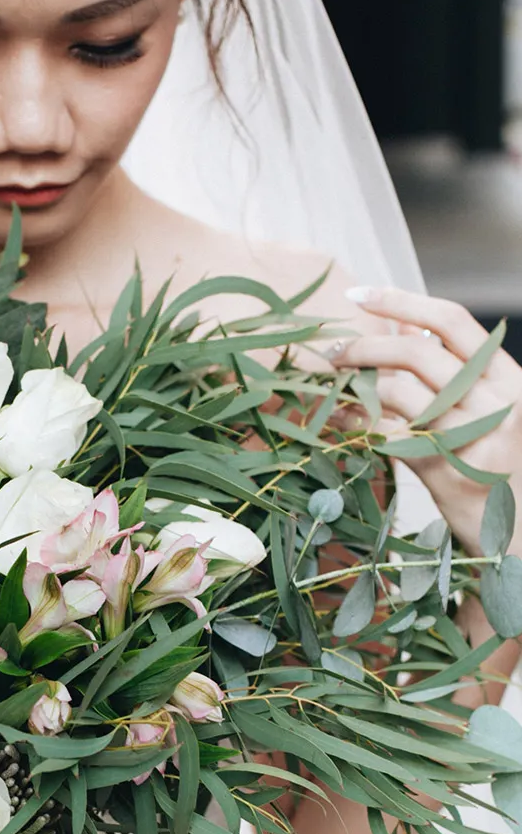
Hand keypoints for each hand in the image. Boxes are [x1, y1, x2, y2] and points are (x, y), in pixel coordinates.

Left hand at [334, 286, 521, 558]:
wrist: (521, 538)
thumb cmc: (501, 469)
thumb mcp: (494, 413)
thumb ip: (459, 374)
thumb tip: (406, 329)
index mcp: (510, 380)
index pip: (453, 321)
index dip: (402, 301)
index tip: (358, 294)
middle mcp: (497, 404)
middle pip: (418, 352)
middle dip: (365, 345)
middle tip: (331, 350)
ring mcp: (473, 439)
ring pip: (399, 391)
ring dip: (355, 384)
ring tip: (330, 385)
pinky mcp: (446, 473)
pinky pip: (387, 435)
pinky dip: (356, 424)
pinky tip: (338, 421)